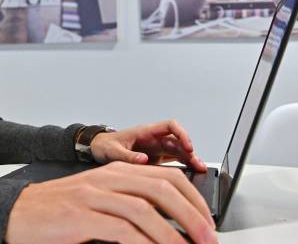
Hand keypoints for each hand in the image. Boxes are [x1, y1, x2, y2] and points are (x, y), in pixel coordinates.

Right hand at [6, 161, 217, 243]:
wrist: (16, 212)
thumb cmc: (58, 211)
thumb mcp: (98, 200)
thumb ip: (130, 205)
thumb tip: (169, 226)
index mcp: (117, 171)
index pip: (167, 178)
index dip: (193, 200)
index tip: (208, 223)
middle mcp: (108, 178)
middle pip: (162, 189)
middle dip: (192, 216)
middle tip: (208, 239)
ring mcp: (94, 196)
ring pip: (145, 209)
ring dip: (173, 234)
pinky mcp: (80, 216)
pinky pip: (121, 230)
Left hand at [90, 120, 206, 171]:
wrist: (98, 149)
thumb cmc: (105, 146)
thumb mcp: (113, 152)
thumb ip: (128, 156)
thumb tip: (143, 160)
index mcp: (146, 132)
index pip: (170, 126)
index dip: (181, 134)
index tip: (187, 146)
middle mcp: (154, 138)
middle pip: (177, 141)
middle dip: (189, 150)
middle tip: (197, 163)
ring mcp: (156, 148)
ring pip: (178, 151)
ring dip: (189, 158)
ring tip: (199, 169)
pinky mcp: (155, 158)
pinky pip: (173, 159)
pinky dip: (182, 165)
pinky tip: (190, 172)